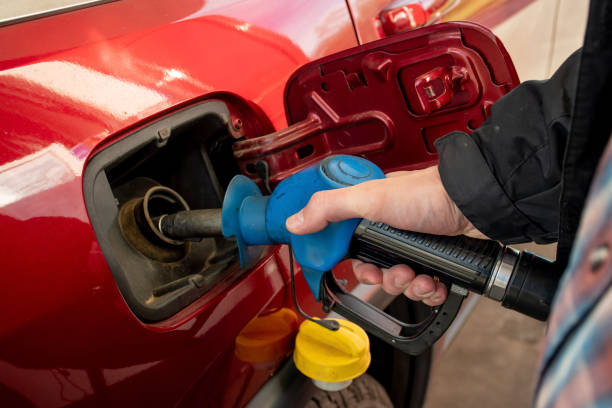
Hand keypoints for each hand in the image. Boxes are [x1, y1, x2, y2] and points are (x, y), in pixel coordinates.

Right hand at [286, 165, 486, 305]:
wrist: (472, 203)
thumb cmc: (425, 194)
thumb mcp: (368, 198)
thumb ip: (328, 208)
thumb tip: (295, 222)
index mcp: (368, 215)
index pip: (347, 247)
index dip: (351, 264)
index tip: (359, 270)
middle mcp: (390, 231)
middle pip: (374, 270)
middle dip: (384, 279)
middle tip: (395, 272)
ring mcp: (413, 246)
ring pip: (400, 282)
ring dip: (409, 286)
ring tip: (420, 276)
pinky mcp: (435, 259)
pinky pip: (424, 286)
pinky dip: (429, 289)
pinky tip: (435, 282)